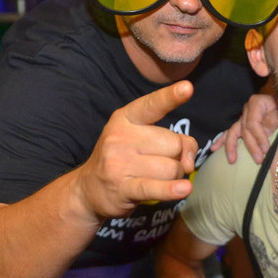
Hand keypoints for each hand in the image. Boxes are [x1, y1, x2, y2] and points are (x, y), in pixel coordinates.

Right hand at [74, 81, 198, 218]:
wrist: (89, 189)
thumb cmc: (124, 159)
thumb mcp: (144, 139)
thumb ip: (175, 140)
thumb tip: (188, 161)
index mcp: (126, 118)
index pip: (152, 105)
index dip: (170, 97)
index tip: (187, 87)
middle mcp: (120, 137)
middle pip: (173, 144)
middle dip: (177, 157)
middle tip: (162, 164)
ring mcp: (119, 163)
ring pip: (171, 168)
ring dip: (174, 178)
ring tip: (157, 179)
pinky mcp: (122, 188)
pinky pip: (156, 187)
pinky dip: (172, 190)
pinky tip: (183, 189)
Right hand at [210, 94, 277, 163]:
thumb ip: (274, 121)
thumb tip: (267, 131)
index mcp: (257, 102)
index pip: (253, 122)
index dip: (259, 137)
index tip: (266, 149)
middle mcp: (247, 109)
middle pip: (244, 129)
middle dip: (251, 146)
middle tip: (259, 159)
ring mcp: (242, 116)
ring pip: (233, 132)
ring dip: (231, 146)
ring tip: (231, 159)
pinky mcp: (241, 125)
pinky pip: (230, 133)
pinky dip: (222, 141)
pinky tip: (214, 148)